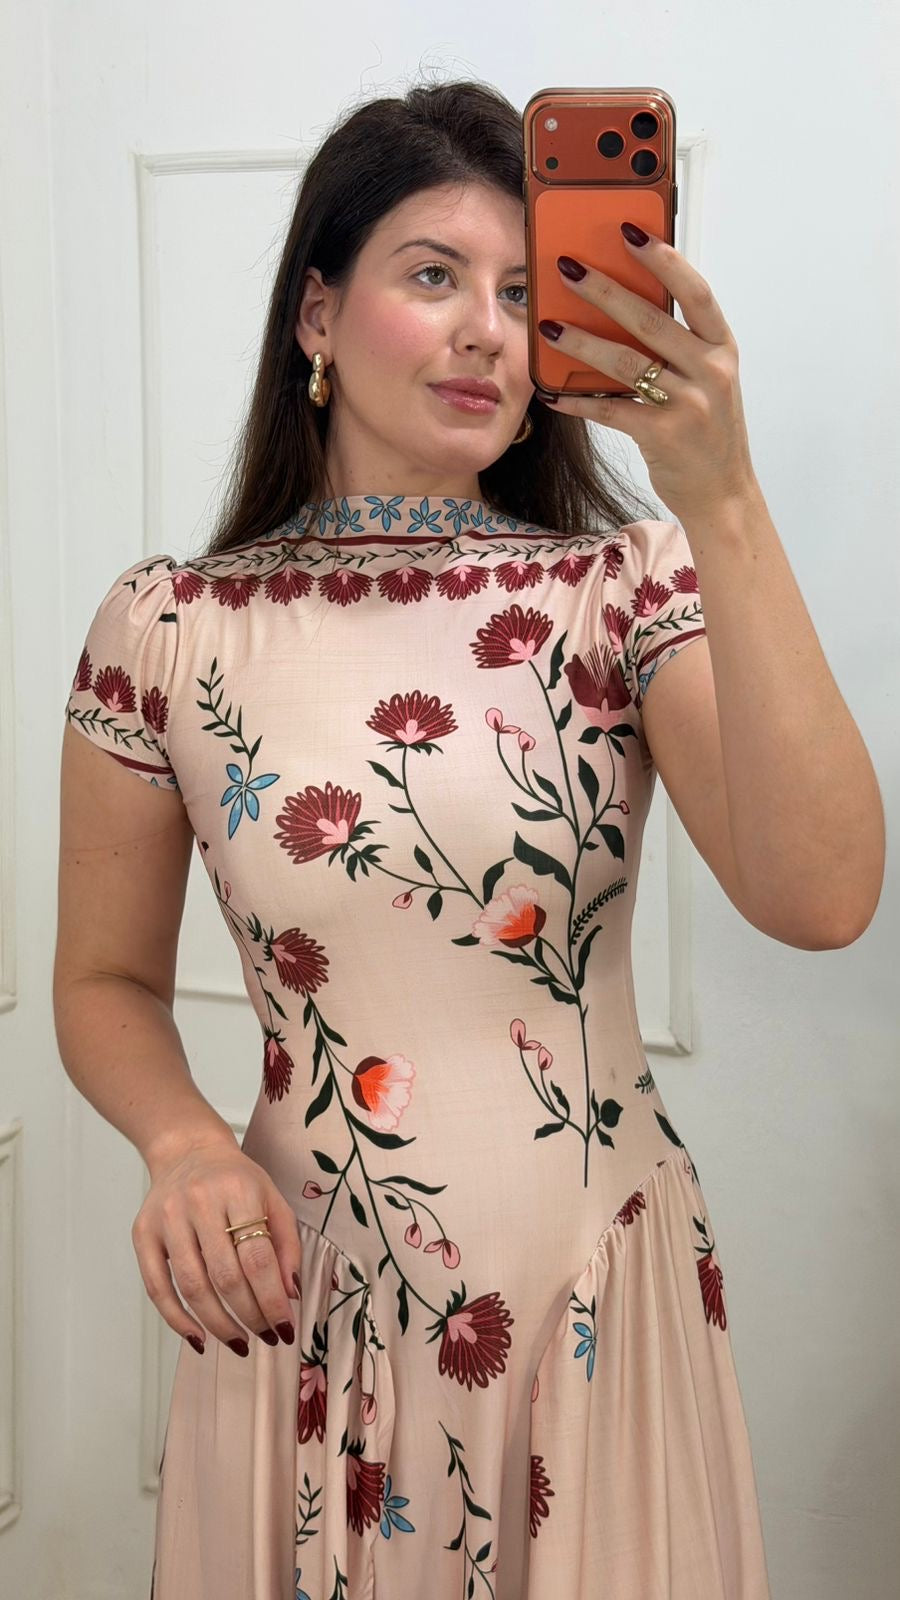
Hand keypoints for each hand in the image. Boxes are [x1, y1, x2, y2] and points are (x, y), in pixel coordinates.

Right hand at [132, 1139, 302, 1355]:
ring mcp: (167, 1218)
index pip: (257, 1258)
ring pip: (193, 1286)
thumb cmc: (236, 1180)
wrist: (188, 1150)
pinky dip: (177, 1319)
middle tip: (265, 1337)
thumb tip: (288, 1295)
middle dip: (249, 1316)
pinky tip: (198, 1337)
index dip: (272, 1300)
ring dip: (218, 1324)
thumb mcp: (272, 1199)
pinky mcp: (143, 1233)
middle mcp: (199, 1202)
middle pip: (225, 1276)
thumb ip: (286, 1244)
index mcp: (238, 1191)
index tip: (284, 1327)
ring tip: (238, 1342)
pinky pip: (157, 1287)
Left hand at [536, 225, 759, 523]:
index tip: (630, 231)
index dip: (663, 259)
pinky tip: (553, 393)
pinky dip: (578, 400)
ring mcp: (688, 404)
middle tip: (568, 268)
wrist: (723, 493)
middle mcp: (710, 372)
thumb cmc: (707, 430)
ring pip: (625, 361)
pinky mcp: (663, 436)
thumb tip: (621, 306)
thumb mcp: (706, 380)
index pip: (695, 292)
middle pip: (650, 320)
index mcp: (722, 348)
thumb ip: (677, 346)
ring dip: (581, 342)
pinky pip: (611, 409)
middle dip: (604, 290)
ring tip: (547, 326)